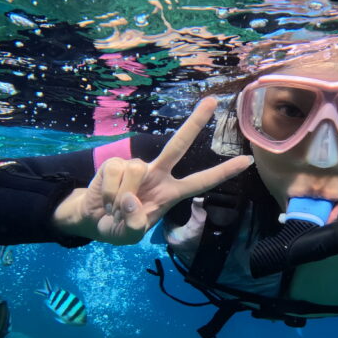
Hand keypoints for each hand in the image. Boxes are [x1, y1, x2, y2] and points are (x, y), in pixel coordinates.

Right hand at [55, 97, 253, 245]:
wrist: (91, 219)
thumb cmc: (118, 226)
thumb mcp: (130, 236)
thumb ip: (135, 225)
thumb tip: (132, 199)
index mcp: (171, 193)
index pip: (201, 182)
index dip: (223, 172)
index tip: (247, 161)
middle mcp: (158, 174)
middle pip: (178, 145)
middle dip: (195, 122)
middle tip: (212, 101)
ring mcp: (137, 166)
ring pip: (137, 170)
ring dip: (122, 196)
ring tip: (116, 208)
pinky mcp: (115, 162)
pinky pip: (116, 172)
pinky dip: (109, 192)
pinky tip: (106, 199)